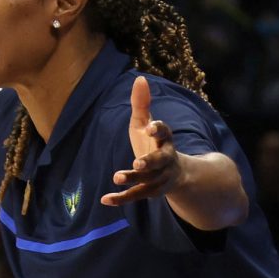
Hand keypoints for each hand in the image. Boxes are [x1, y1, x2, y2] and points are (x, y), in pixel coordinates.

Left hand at [101, 76, 182, 205]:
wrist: (174, 173)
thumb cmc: (154, 143)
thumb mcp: (146, 123)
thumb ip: (141, 104)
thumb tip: (139, 78)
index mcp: (165, 141)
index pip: (166, 134)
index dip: (158, 130)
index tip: (150, 127)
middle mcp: (165, 160)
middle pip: (160, 162)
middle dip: (149, 162)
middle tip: (137, 163)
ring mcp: (160, 178)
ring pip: (148, 182)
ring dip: (133, 180)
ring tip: (116, 177)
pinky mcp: (151, 192)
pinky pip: (136, 197)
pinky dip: (121, 199)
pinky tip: (104, 199)